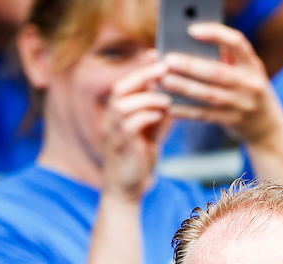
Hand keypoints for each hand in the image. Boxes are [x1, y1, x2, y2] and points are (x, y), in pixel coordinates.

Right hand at [103, 55, 172, 199]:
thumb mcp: (151, 131)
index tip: (155, 55)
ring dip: (146, 98)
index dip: (139, 68)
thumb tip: (172, 91)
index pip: (124, 84)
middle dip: (141, 75)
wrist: (128, 189)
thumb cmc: (139, 159)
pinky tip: (161, 115)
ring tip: (165, 99)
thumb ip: (157, 111)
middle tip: (163, 68)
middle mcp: (110, 120)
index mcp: (116, 114)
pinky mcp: (121, 147)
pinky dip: (146, 116)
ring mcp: (112, 133)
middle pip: (120, 89)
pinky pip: (130, 124)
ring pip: (122, 104)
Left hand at [162, 22, 282, 145]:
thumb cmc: (249, 91)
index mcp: (252, 65)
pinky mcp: (231, 121)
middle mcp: (250, 84)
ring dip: (185, 87)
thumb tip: (191, 46)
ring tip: (165, 80)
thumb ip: (228, 59)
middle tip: (168, 60)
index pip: (237, 42)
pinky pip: (205, 115)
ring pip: (209, 95)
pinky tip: (170, 106)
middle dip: (191, 65)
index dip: (215, 34)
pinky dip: (186, 111)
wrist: (269, 127)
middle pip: (217, 72)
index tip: (192, 30)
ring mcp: (242, 105)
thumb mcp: (247, 72)